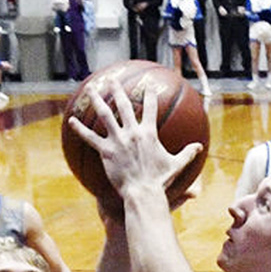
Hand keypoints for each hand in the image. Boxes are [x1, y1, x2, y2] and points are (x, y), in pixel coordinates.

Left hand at [68, 83, 203, 198]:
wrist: (143, 192)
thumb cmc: (160, 181)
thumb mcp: (176, 165)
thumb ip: (187, 153)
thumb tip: (199, 147)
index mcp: (149, 133)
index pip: (151, 108)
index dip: (150, 94)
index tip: (148, 84)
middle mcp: (132, 132)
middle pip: (124, 105)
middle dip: (118, 90)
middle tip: (113, 79)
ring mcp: (118, 140)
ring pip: (105, 115)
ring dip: (97, 100)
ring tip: (91, 88)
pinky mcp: (105, 151)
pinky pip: (90, 138)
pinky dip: (80, 129)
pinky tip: (71, 120)